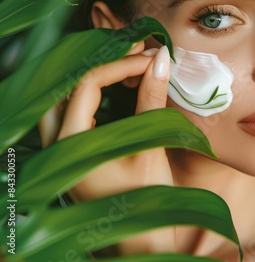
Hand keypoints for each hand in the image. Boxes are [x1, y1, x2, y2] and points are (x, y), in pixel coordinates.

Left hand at [39, 42, 175, 253]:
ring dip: (94, 78)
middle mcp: (57, 144)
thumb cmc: (146, 199)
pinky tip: (118, 88)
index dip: (120, 64)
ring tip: (126, 65)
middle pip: (67, 85)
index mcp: (70, 143)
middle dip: (101, 63)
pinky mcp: (74, 153)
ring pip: (67, 98)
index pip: (88, 84)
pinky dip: (94, 95)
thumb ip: (151, 100)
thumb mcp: (150, 146)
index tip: (150, 59)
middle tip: (133, 53)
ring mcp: (62, 149)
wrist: (142, 239)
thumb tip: (160, 62)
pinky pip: (75, 112)